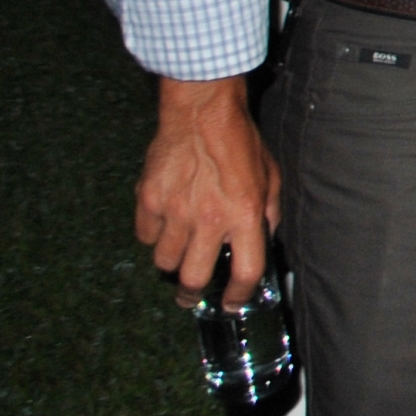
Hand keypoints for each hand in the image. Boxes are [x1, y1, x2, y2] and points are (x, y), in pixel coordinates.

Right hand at [136, 76, 279, 309]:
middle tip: (191, 297)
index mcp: (245, 215)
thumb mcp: (270, 177)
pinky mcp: (149, 199)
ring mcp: (175, 211)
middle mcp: (209, 219)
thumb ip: (268, 215)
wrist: (203, 112)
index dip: (239, 295)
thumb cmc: (240, 141)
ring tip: (177, 258)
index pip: (245, 272)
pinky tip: (162, 227)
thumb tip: (263, 243)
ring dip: (172, 264)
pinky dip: (152, 237)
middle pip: (194, 279)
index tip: (233, 303)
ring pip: (164, 261)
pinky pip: (144, 235)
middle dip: (192, 295)